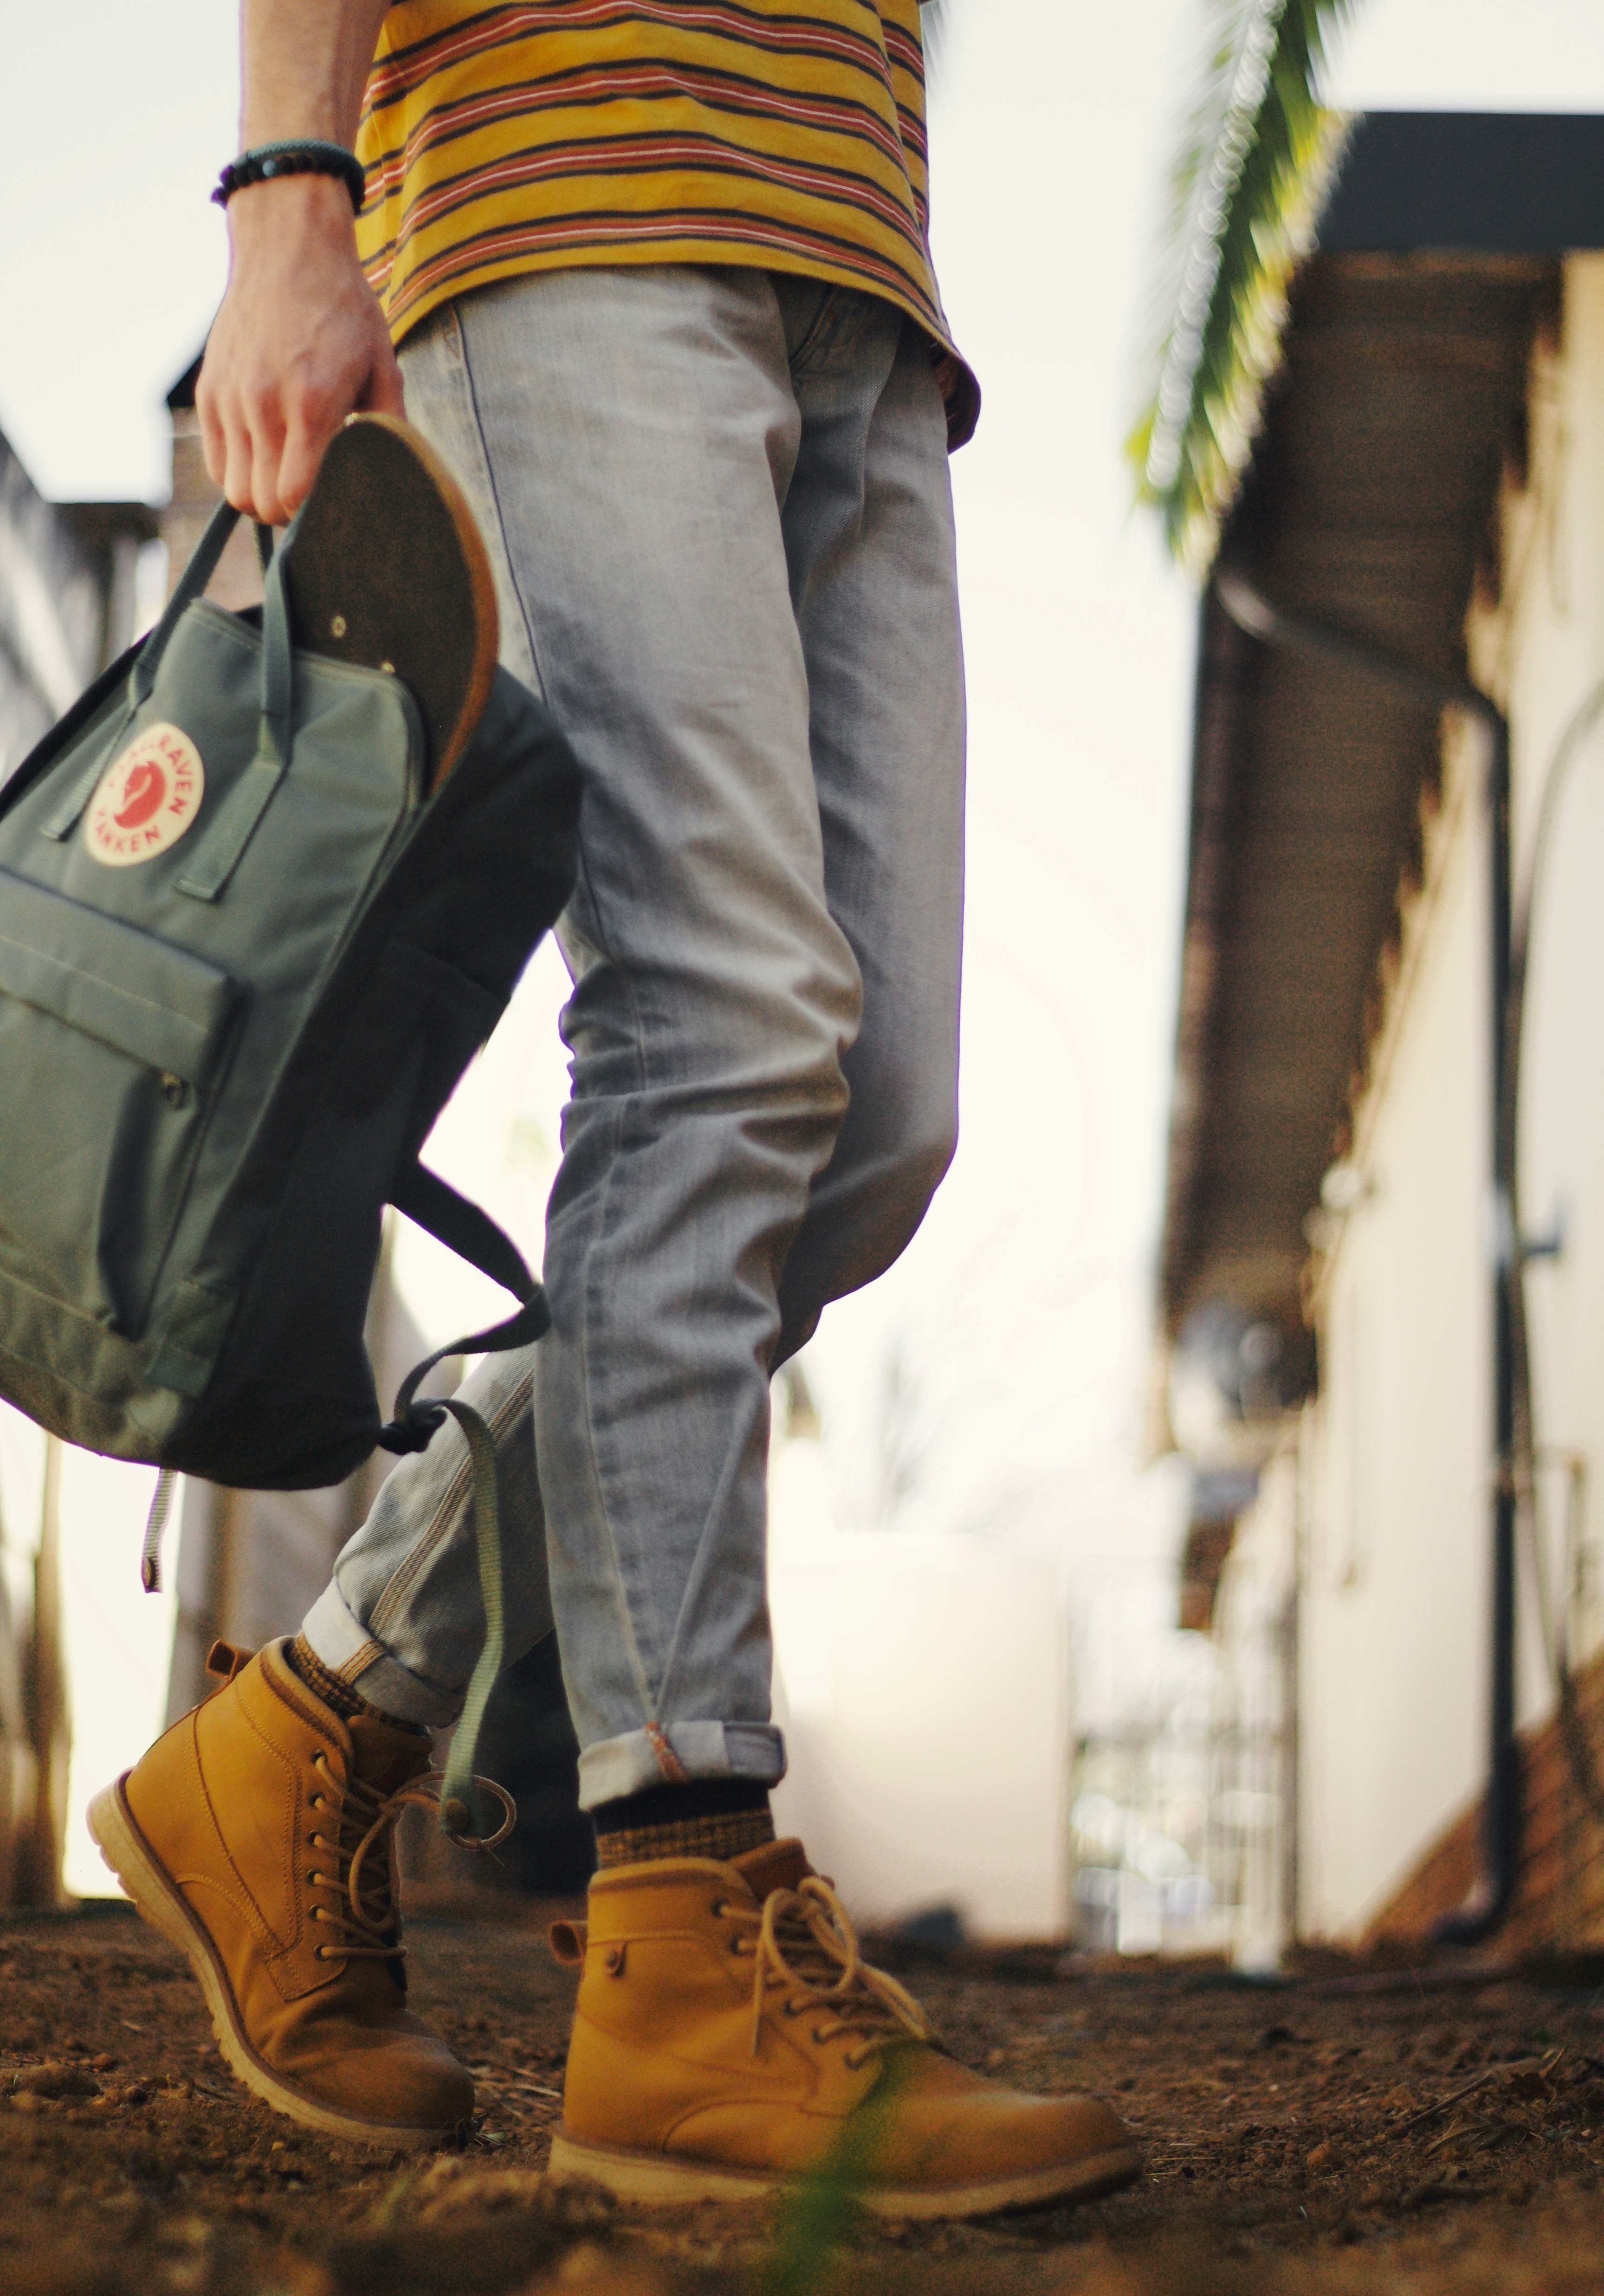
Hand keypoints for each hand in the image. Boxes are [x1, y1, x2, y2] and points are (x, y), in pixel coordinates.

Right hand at [196, 172, 404, 525]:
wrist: (287, 248)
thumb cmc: (343, 308)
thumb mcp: (382, 365)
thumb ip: (390, 427)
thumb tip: (399, 476)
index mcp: (312, 404)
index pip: (294, 497)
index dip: (312, 515)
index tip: (332, 504)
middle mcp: (264, 405)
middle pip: (260, 503)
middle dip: (287, 514)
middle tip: (313, 499)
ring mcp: (230, 399)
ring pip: (234, 490)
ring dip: (262, 495)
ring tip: (289, 478)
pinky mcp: (209, 391)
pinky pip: (217, 461)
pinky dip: (239, 472)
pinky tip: (266, 455)